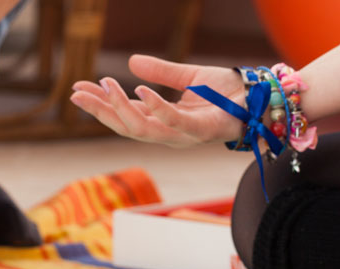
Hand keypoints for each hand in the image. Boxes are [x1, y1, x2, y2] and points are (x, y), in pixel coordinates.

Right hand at [70, 54, 246, 147]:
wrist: (262, 96)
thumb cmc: (229, 91)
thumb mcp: (188, 78)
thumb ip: (161, 72)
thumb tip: (131, 62)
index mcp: (164, 121)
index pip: (124, 116)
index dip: (101, 104)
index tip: (78, 90)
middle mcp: (170, 133)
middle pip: (125, 126)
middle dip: (100, 111)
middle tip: (77, 94)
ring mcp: (185, 135)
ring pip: (142, 129)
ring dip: (120, 109)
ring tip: (105, 86)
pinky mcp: (202, 131)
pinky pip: (172, 122)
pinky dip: (154, 107)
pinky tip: (137, 90)